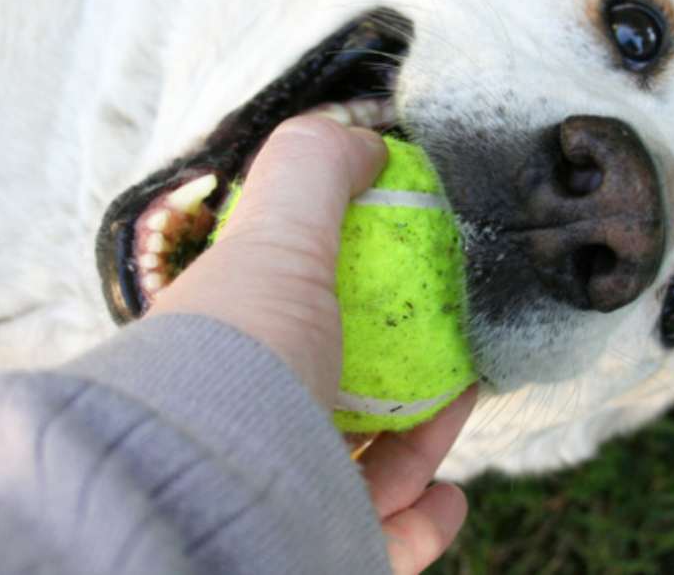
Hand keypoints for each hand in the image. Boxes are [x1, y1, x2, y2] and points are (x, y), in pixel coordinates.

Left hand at [148, 115, 474, 572]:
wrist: (213, 495)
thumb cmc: (242, 359)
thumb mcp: (276, 234)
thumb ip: (313, 169)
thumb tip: (362, 140)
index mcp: (228, 348)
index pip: (298, 318)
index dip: (362, 299)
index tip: (418, 287)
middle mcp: (242, 422)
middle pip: (341, 393)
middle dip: (405, 373)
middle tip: (454, 358)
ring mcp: (275, 491)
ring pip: (364, 466)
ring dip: (423, 441)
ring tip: (460, 410)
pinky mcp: (310, 547)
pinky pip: (380, 538)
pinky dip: (423, 515)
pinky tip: (447, 495)